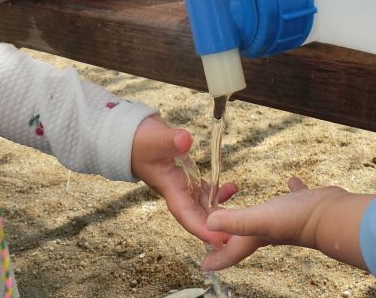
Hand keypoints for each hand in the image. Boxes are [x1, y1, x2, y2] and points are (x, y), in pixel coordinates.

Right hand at [131, 115, 238, 245]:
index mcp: (169, 188)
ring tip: (242, 215)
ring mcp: (183, 185)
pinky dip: (219, 191)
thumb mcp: (153, 140)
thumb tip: (185, 140)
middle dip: (217, 227)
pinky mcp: (188, 176)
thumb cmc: (139, 142)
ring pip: (204, 204)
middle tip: (240, 236)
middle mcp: (177, 191)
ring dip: (221, 211)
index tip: (219, 239)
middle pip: (199, 215)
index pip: (186, 214)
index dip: (202, 228)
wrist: (133, 137)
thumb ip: (169, 140)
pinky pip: (206, 190)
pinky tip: (233, 188)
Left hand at [201, 177, 372, 270]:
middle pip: (242, 235)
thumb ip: (235, 221)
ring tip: (249, 204)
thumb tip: (208, 224)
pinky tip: (291, 182)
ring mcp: (285, 218)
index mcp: (254, 237)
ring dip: (255, 212)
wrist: (331, 215)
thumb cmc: (297, 221)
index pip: (230, 252)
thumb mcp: (260, 219)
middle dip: (227, 231)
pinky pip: (292, 197)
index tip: (204, 264)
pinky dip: (290, 190)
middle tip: (215, 223)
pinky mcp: (302, 205)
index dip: (216, 259)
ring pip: (266, 217)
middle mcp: (267, 230)